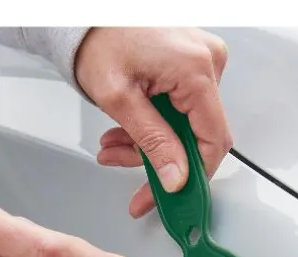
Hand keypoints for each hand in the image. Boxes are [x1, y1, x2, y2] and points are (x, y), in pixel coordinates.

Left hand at [75, 27, 232, 217]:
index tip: (174, 198)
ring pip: (186, 125)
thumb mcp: (120, 100)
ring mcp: (202, 62)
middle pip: (197, 135)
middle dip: (160, 158)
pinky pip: (182, 108)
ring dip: (151, 143)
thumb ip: (153, 142)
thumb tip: (176, 177)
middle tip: (127, 166)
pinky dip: (155, 123)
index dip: (193, 176)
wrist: (85, 17)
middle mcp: (208, 63)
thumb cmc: (97, 39)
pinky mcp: (192, 64)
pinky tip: (129, 127)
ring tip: (115, 144)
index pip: (213, 141)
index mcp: (196, 70)